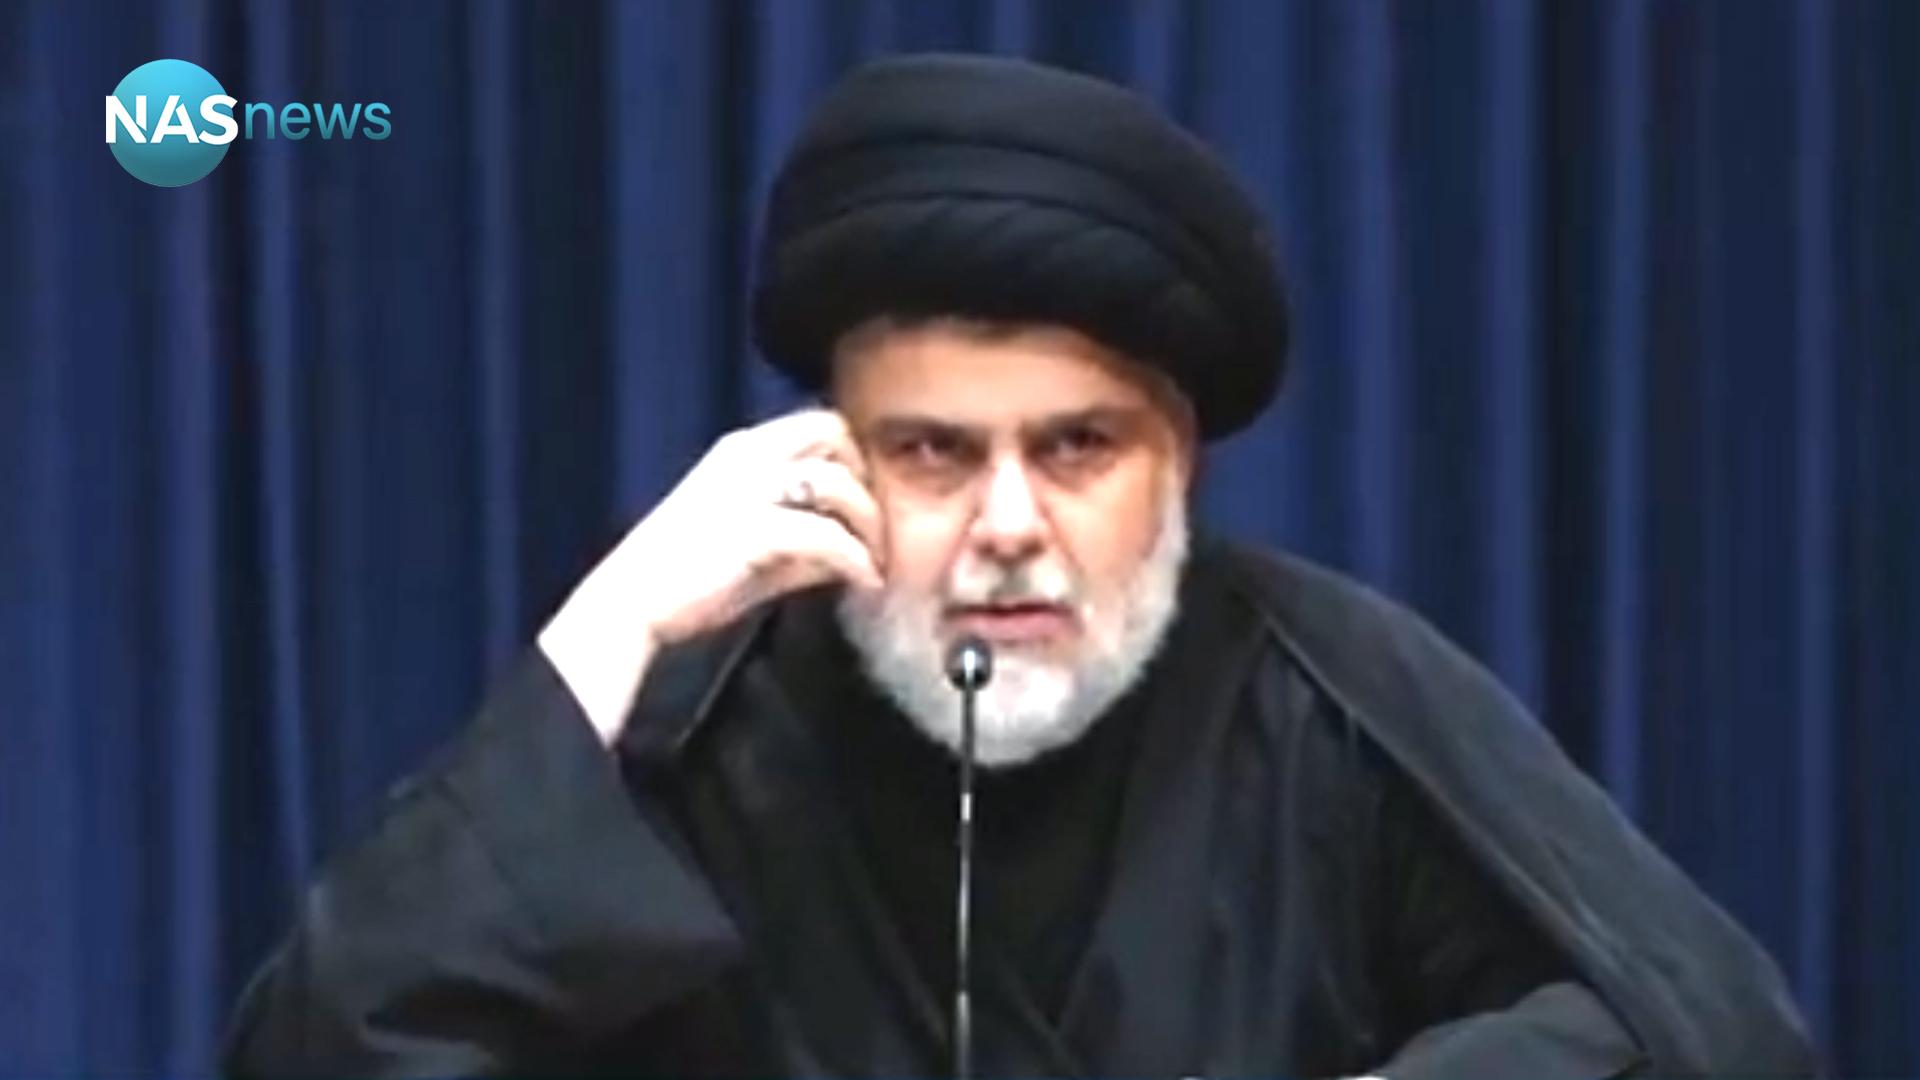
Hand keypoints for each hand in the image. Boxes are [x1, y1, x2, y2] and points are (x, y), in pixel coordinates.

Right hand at [537, 409, 885, 743]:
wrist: (630, 604)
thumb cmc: (684, 578)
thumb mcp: (748, 547)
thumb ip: (800, 544)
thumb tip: (850, 558)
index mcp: (740, 450)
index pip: (818, 424)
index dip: (854, 457)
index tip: (866, 501)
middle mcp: (747, 457)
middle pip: (835, 433)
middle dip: (866, 477)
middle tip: (877, 525)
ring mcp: (749, 490)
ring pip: (838, 481)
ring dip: (869, 523)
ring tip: (875, 559)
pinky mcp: (753, 531)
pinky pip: (827, 535)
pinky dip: (855, 559)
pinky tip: (864, 580)